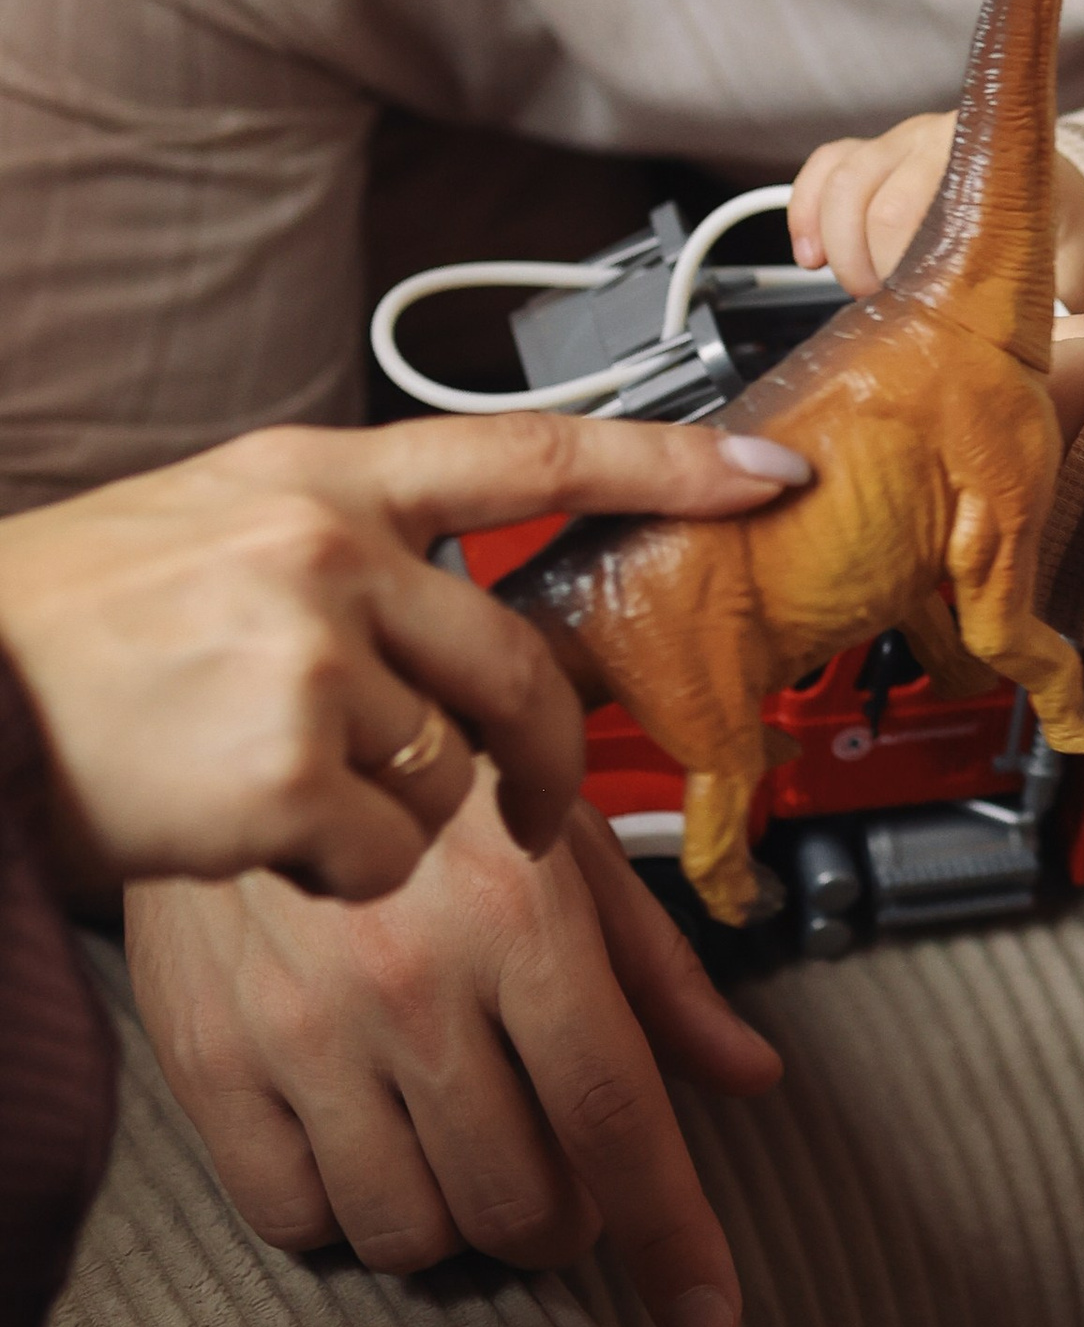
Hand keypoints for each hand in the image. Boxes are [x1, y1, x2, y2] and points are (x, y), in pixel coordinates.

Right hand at [0, 412, 810, 906]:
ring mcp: (309, 658)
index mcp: (321, 478)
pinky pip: (383, 852)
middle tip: (534, 811)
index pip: (530, 453)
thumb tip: (464, 590)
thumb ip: (347, 548)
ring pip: (446, 773)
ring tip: (274, 791)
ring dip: (385, 814)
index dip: (663, 465)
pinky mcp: (283, 772)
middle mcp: (328, 551)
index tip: (768, 474)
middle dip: (544, 761)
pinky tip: (250, 839)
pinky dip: (332, 873)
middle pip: (519, 668)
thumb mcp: (214, 528)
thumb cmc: (70, 628)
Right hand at [126, 782, 782, 1326]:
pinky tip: (364, 1137)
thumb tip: (751, 1077)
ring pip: (411, 1231)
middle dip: (565, 1214)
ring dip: (456, 1214)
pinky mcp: (210, 1059)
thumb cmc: (431, 782)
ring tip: (457, 1141)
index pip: (617, 1121)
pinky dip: (341, 1208)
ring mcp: (301, 1030)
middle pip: (521, 1203)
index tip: (707, 1318)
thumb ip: (660, 973)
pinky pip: (294, 1217)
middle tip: (558, 1159)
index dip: (671, 1238)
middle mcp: (412, 984)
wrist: (246, 721)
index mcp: (522, 919)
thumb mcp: (567, 840)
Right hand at [791, 113, 1083, 313]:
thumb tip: (1015, 361)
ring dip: (837, 247)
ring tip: (860, 289)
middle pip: (872, 202)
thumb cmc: (1041, 240)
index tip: (907, 309)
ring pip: (839, 181)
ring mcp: (901, 140)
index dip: (895, 268)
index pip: (910, 213)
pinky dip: (805, 212)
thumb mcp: (1048, 276)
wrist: (1052, 195)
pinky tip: (811, 257)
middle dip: (867, 267)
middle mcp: (940, 139)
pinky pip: (823, 167)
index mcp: (985, 165)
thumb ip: (1034, 313)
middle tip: (887, 307)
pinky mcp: (872, 151)